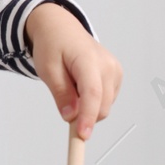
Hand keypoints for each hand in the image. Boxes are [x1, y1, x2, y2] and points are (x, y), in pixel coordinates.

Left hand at [26, 2, 122, 139]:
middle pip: (102, 105)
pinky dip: (92, 102)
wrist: (61, 28)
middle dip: (84, 115)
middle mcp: (107, 65)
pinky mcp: (116, 77)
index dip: (88, 117)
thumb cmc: (53, 45)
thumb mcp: (48, 69)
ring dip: (87, 107)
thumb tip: (71, 117)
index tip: (82, 135)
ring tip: (71, 86)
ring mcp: (115, 71)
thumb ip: (61, 93)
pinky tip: (81, 86)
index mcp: (89, 59)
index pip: (93, 93)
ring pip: (104, 106)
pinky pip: (106, 101)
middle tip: (64, 106)